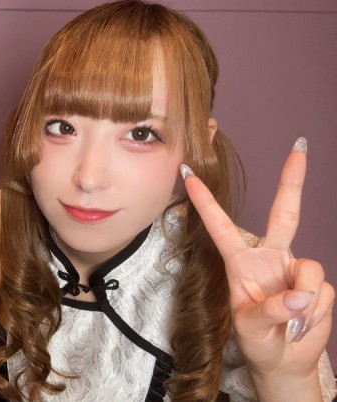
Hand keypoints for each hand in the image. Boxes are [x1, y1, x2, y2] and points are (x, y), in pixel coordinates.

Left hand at [182, 137, 332, 378]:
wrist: (285, 361)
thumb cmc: (258, 341)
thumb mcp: (250, 329)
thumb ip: (270, 310)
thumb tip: (299, 294)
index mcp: (241, 263)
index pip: (220, 226)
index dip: (205, 202)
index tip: (189, 174)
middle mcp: (270, 258)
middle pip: (284, 213)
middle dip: (292, 181)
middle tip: (299, 148)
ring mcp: (296, 269)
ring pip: (309, 269)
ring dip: (302, 302)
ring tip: (289, 323)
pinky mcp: (319, 285)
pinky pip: (322, 292)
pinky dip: (313, 314)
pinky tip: (303, 324)